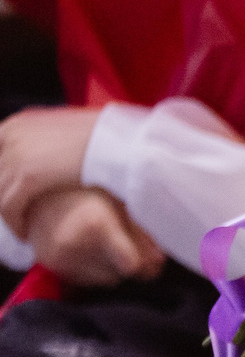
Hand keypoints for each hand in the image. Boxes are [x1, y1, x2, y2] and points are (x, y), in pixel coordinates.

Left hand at [0, 107, 101, 233]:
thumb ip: (47, 139)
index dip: (2, 178)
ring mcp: (17, 155)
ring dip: (7, 215)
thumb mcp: (67, 129)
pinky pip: (8, 207)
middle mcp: (11, 136)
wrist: (120, 140)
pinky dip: (14, 223)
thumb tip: (46, 154)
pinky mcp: (27, 176)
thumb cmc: (106, 135)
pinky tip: (25, 233)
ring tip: (20, 228)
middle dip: (2, 196)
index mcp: (18, 123)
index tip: (9, 194)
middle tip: (15, 213)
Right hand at [25, 187, 162, 286]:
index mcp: (96, 225)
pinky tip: (90, 250)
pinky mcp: (51, 267)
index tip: (151, 255)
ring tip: (104, 244)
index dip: (145, 262)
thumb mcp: (121, 203)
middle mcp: (73, 245)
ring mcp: (59, 259)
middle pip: (121, 274)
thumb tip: (160, 261)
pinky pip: (87, 282)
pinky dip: (95, 271)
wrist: (42, 193)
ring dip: (113, 268)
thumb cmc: (90, 194)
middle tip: (125, 243)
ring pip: (106, 281)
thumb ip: (143, 231)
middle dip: (130, 263)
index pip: (131, 265)